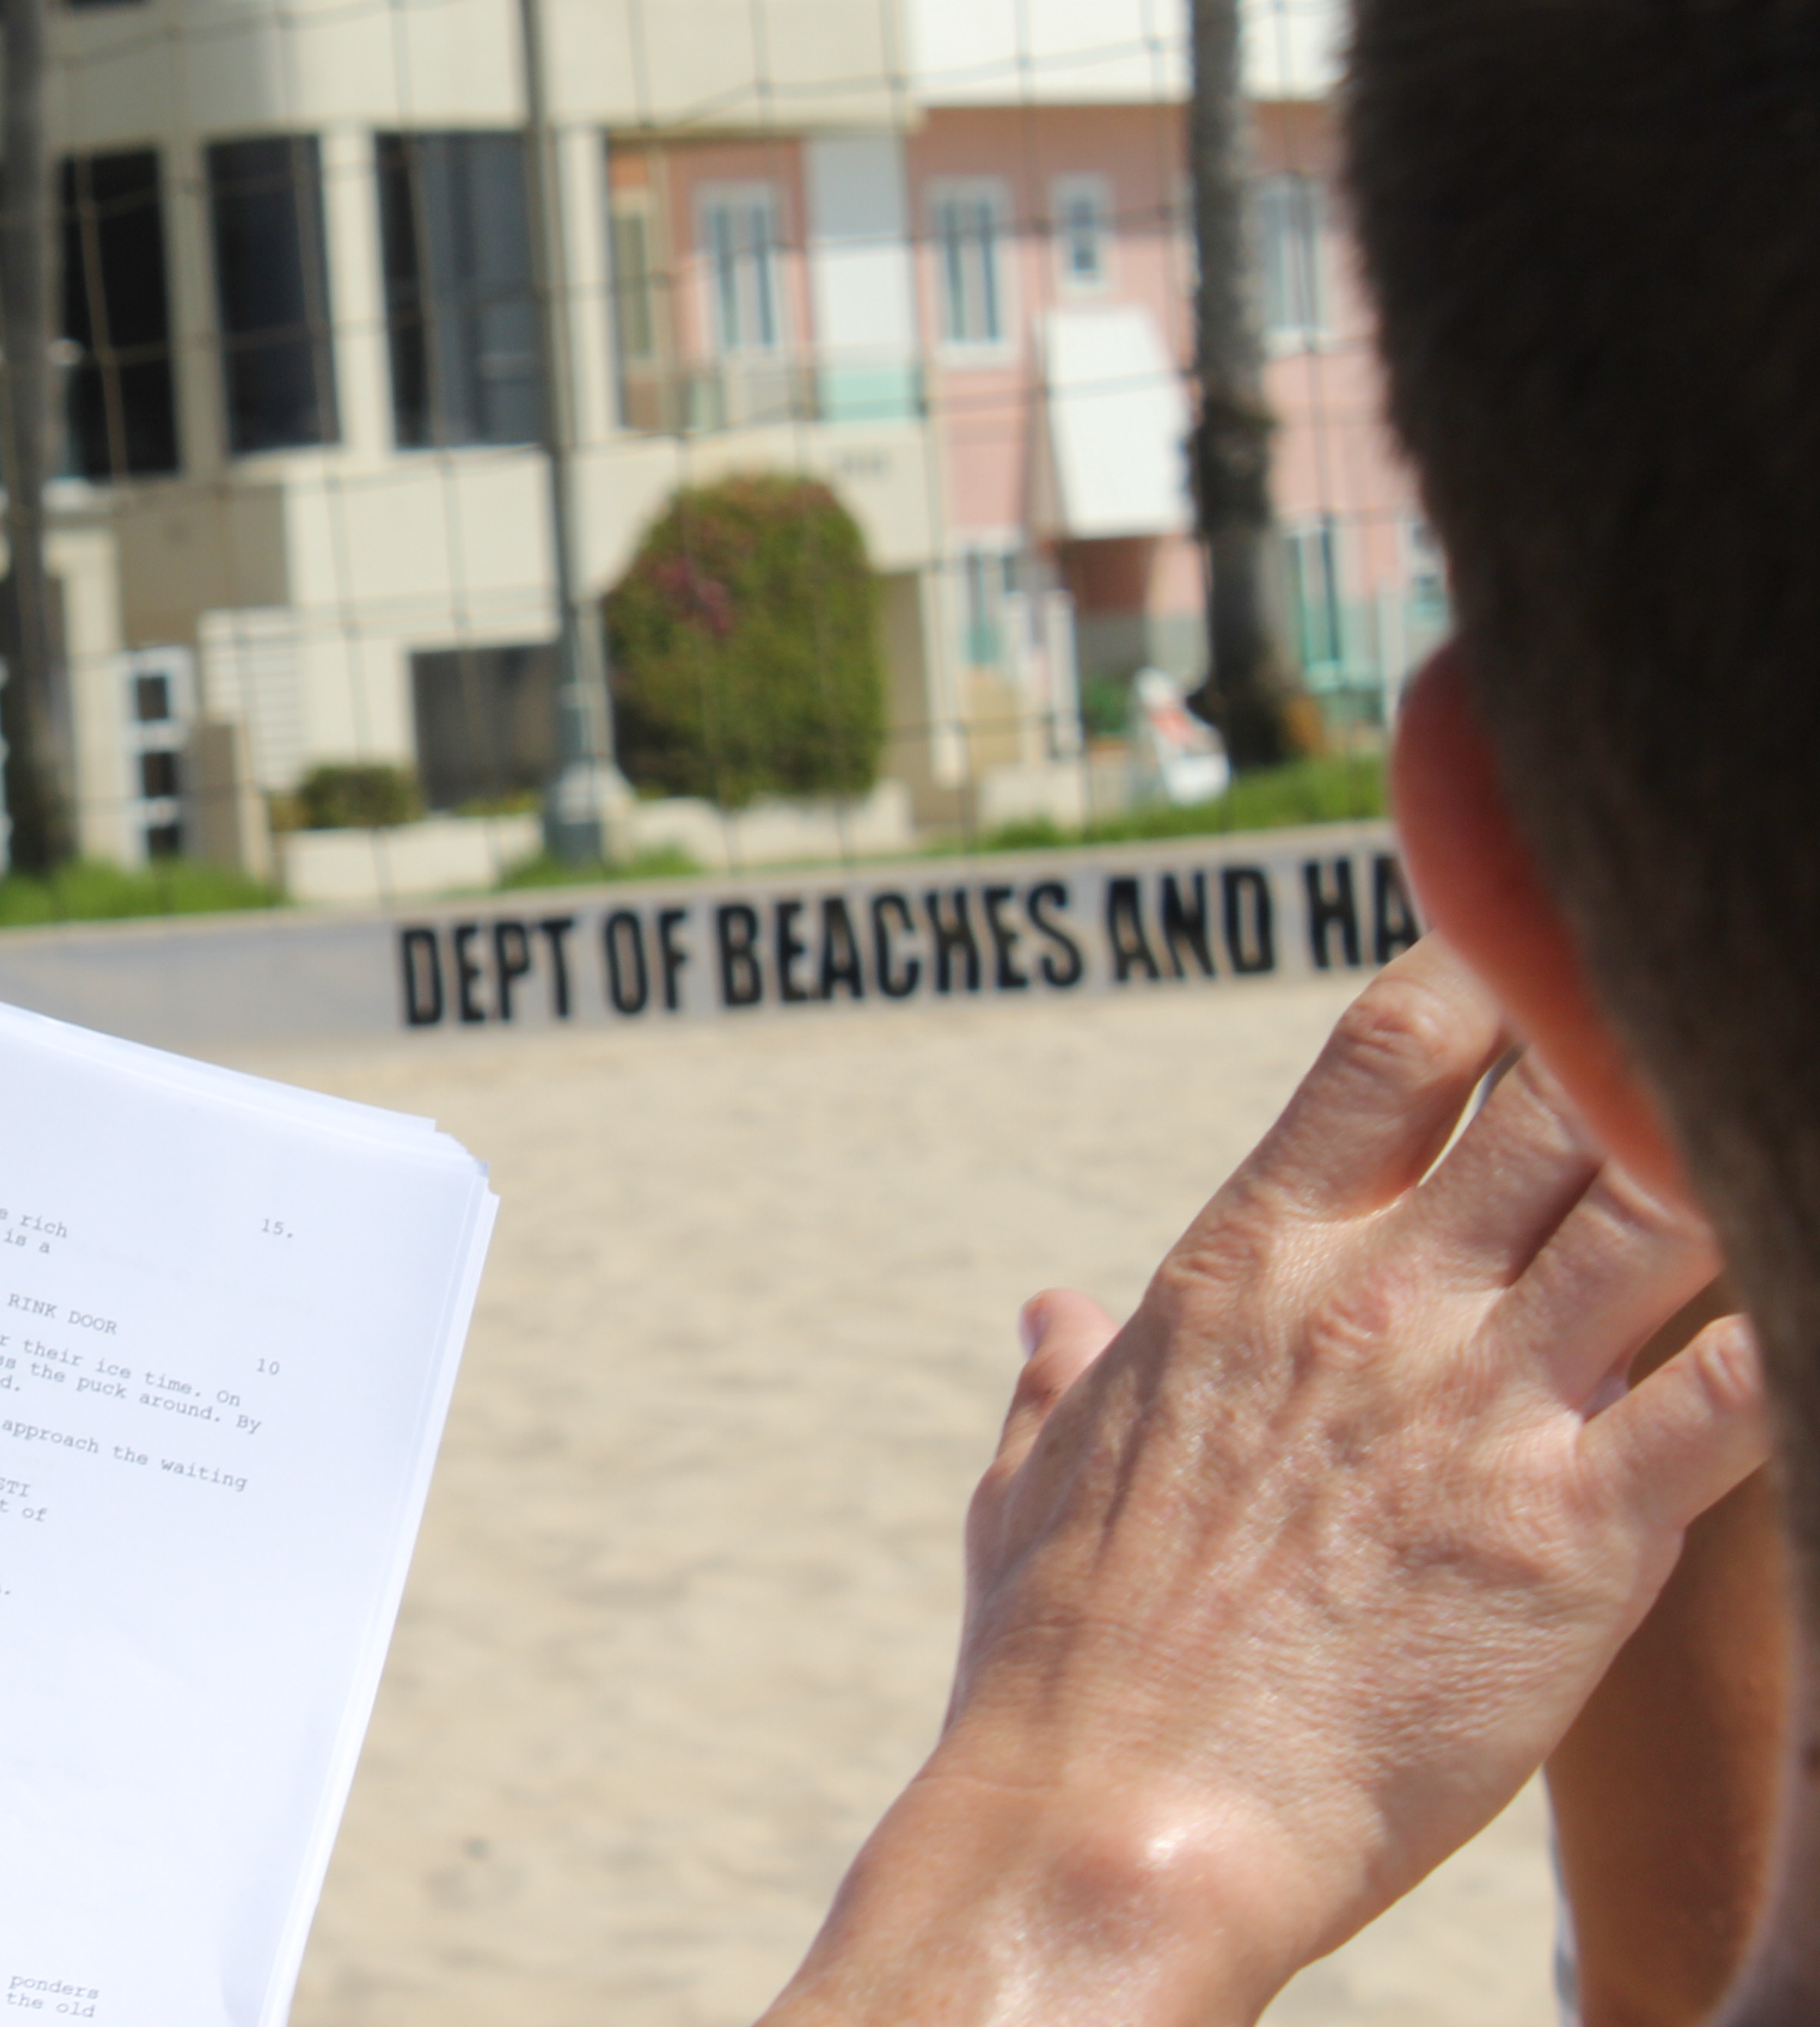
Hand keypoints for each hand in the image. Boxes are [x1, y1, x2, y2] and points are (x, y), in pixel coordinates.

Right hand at [765, 940, 1768, 2026]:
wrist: (1121, 1822)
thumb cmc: (1063, 1666)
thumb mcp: (1031, 1489)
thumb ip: (1060, 1383)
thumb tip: (1050, 1318)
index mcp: (1242, 1268)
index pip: (1397, 1045)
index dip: (1494, 970)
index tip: (1547, 951)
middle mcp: (1372, 1304)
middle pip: (1564, 1094)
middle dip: (1643, 1047)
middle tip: (1697, 1023)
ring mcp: (1480, 1410)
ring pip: (1668, 1209)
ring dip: (1732, 1165)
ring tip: (1766, 1134)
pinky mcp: (1580, 1535)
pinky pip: (1743, 1397)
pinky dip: (1802, 1335)